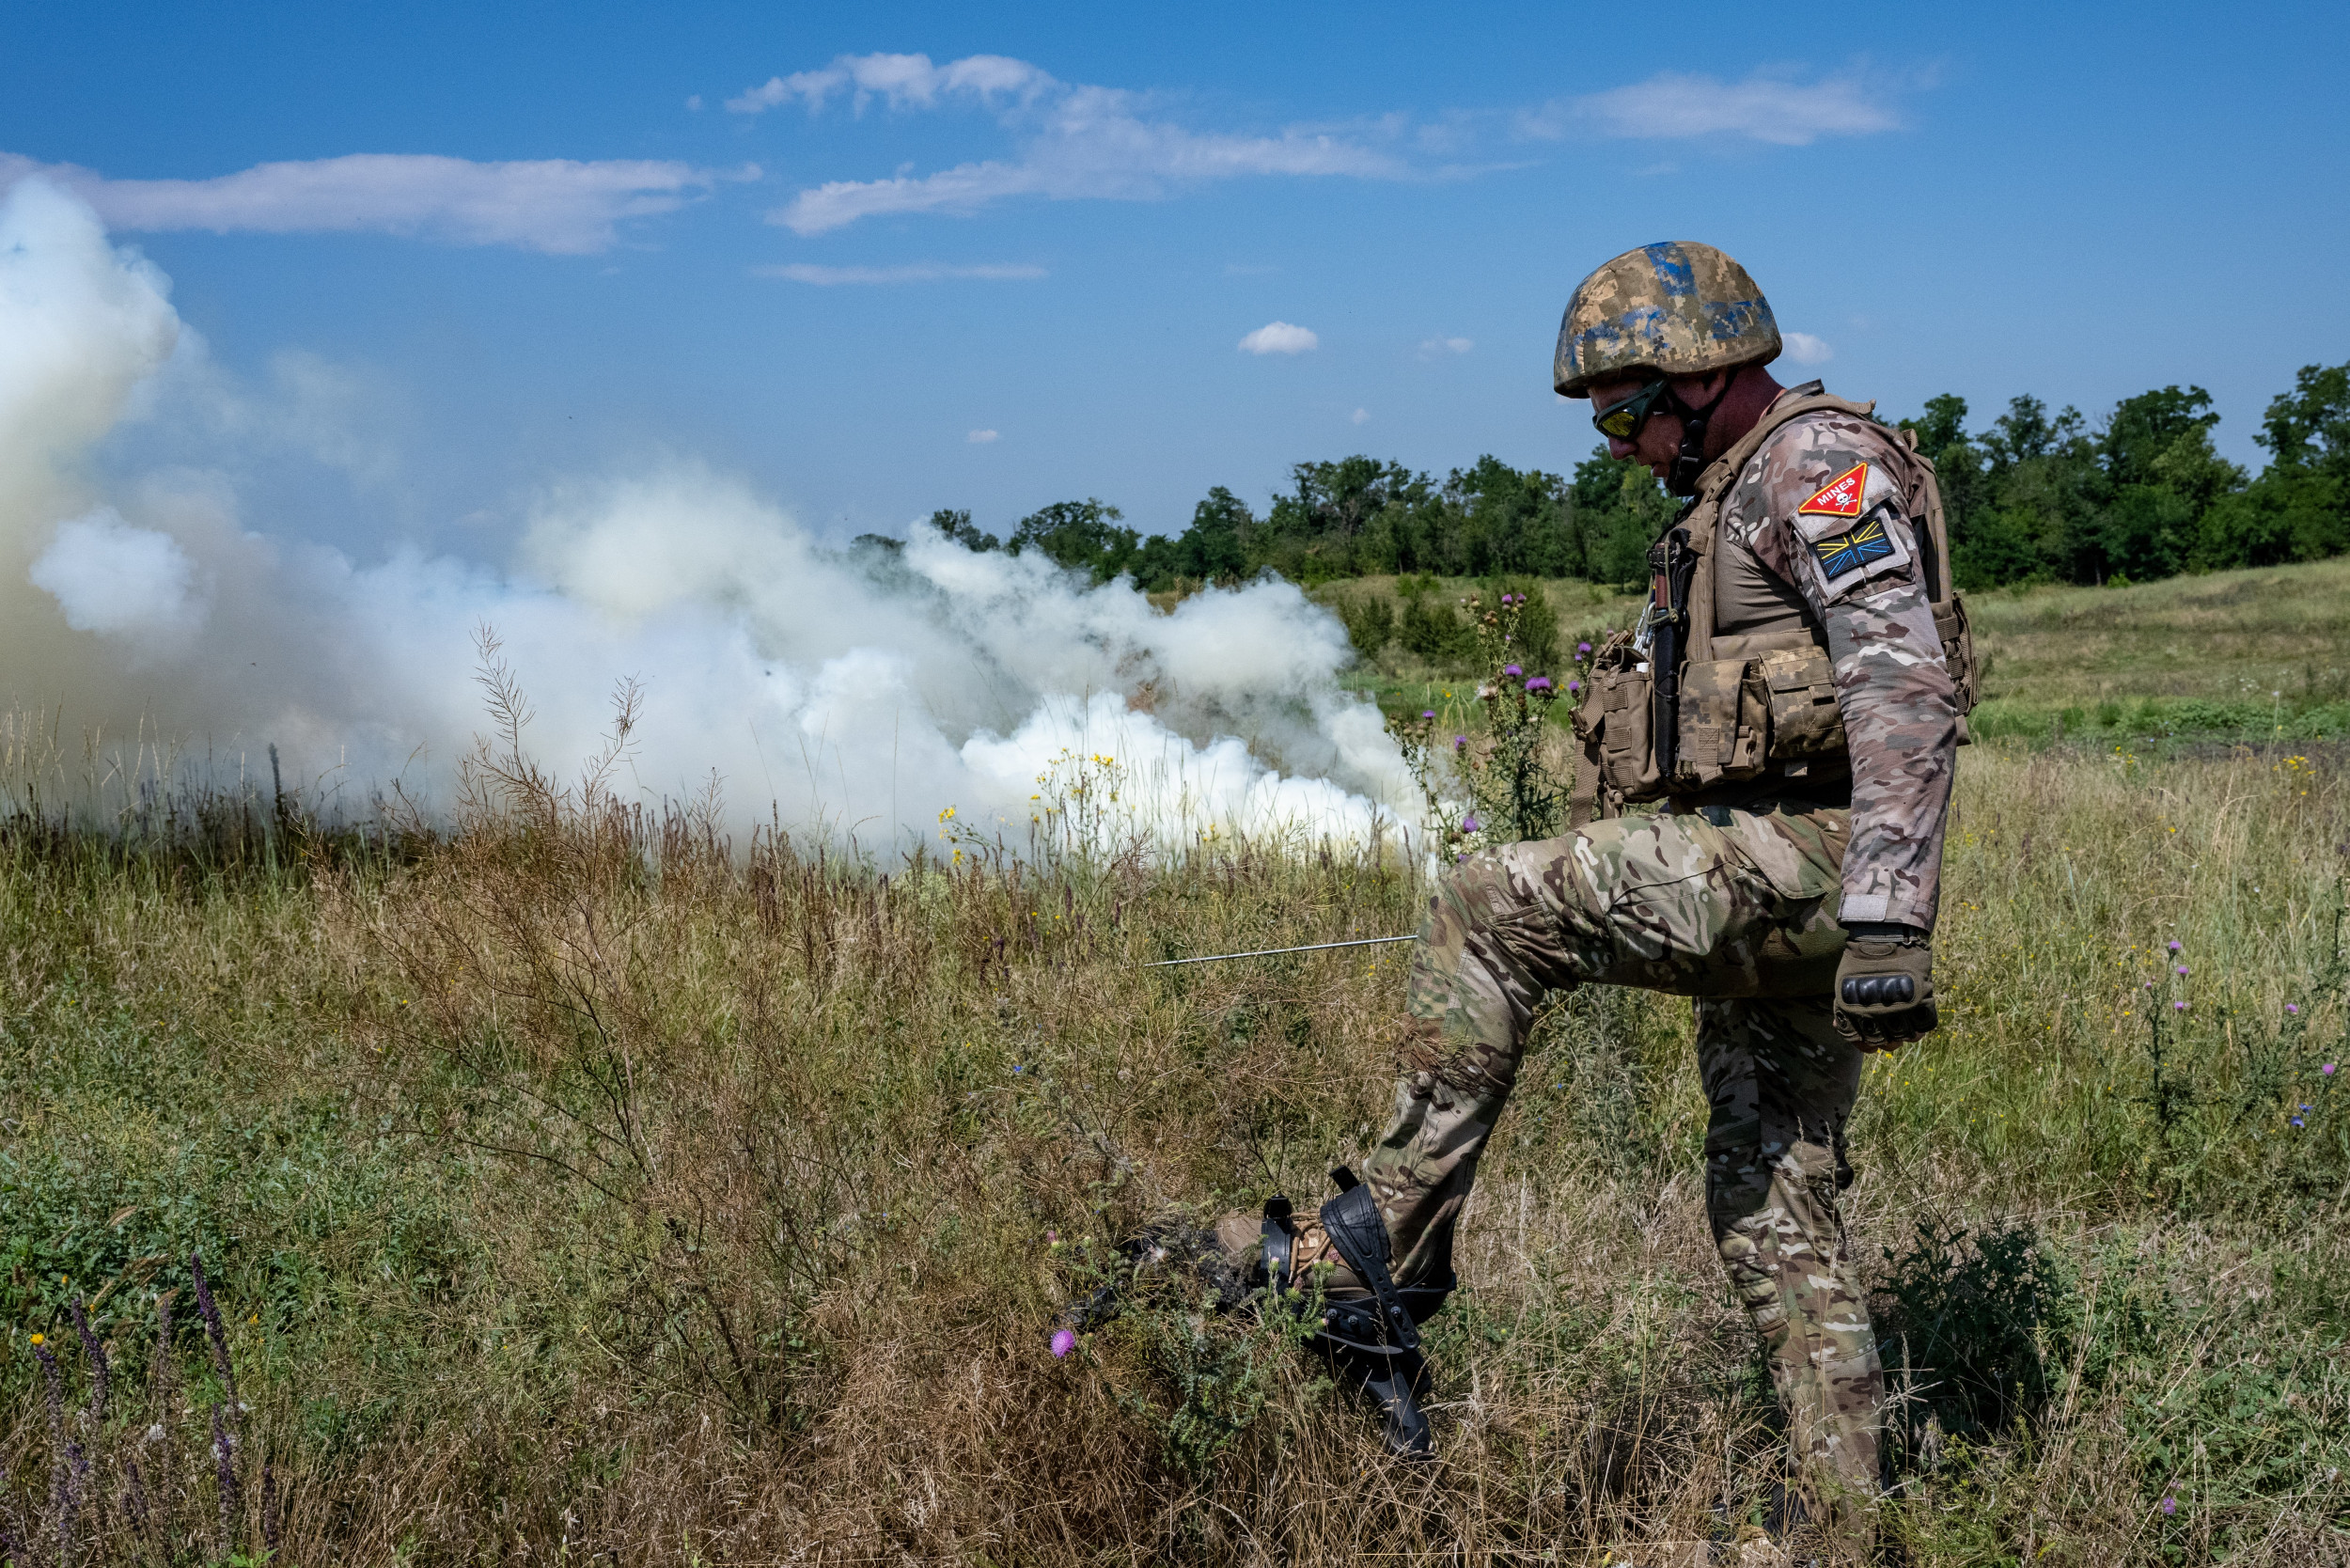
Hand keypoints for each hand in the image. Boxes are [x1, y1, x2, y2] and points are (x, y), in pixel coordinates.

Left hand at [1834, 922, 1936, 1049]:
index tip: (1870, 1043)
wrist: (1884, 935)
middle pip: (1883, 1043)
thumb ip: (1843, 1007)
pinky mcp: (1920, 1001)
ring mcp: (1899, 1009)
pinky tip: (1916, 1022)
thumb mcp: (1844, 983)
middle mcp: (1875, 1015)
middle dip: (1885, 1042)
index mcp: (1852, 1012)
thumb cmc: (1861, 958)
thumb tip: (1837, 1028)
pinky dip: (1920, 1028)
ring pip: (1903, 1038)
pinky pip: (1923, 1026)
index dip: (1865, 1045)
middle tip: (1889, 1035)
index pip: (1859, 1042)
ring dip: (1903, 1036)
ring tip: (1903, 1027)